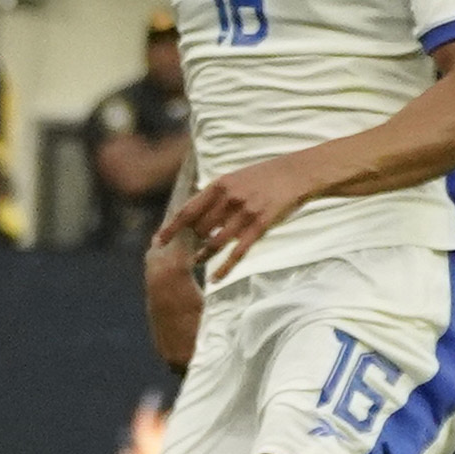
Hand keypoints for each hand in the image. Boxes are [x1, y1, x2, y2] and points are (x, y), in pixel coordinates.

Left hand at [154, 152, 328, 281]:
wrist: (295, 174)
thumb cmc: (263, 176)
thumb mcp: (234, 177)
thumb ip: (214, 193)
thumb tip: (194, 208)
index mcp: (219, 185)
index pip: (188, 210)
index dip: (172, 228)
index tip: (159, 240)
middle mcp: (228, 199)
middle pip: (199, 229)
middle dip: (191, 241)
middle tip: (186, 251)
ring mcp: (244, 213)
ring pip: (215, 242)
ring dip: (203, 255)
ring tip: (196, 262)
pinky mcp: (259, 226)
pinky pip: (237, 252)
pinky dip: (224, 267)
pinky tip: (215, 278)